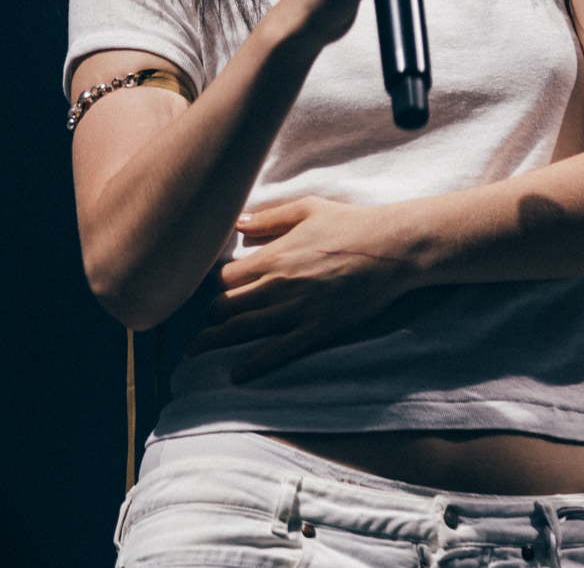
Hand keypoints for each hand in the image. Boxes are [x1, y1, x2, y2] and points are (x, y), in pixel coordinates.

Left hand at [185, 197, 422, 382]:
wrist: (390, 248)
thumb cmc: (349, 223)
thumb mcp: (307, 208)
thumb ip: (269, 217)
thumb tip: (238, 222)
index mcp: (273, 257)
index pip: (224, 278)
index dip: (215, 284)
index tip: (218, 288)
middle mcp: (277, 286)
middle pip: (226, 307)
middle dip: (210, 316)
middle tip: (203, 323)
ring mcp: (296, 311)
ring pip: (242, 331)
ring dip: (213, 342)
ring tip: (193, 352)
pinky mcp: (316, 329)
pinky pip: (277, 352)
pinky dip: (253, 365)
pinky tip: (237, 376)